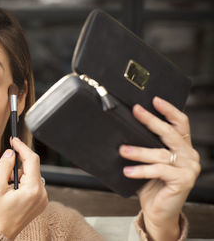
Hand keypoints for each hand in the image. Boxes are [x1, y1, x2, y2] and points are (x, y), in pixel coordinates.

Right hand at [0, 137, 47, 238]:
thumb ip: (4, 166)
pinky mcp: (40, 202)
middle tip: (3, 176)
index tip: (14, 140)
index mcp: (33, 190)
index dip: (22, 147)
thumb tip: (10, 152)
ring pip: (31, 175)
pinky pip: (32, 184)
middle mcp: (42, 194)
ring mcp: (42, 199)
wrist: (0, 233)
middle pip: (32, 167)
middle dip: (16, 166)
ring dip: (18, 176)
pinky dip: (22, 183)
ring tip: (6, 189)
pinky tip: (12, 193)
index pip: (32, 160)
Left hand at [119, 97, 200, 240]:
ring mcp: (189, 168)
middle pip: (170, 133)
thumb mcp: (149, 162)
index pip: (180, 123)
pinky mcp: (183, 180)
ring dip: (138, 151)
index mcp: (182, 147)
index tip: (154, 100)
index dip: (169, 110)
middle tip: (136, 111)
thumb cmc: (152, 185)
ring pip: (160, 153)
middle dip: (151, 120)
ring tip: (122, 150)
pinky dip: (141, 170)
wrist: (158, 211)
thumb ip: (146, 147)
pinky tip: (128, 170)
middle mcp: (189, 155)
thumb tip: (124, 132)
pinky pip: (158, 170)